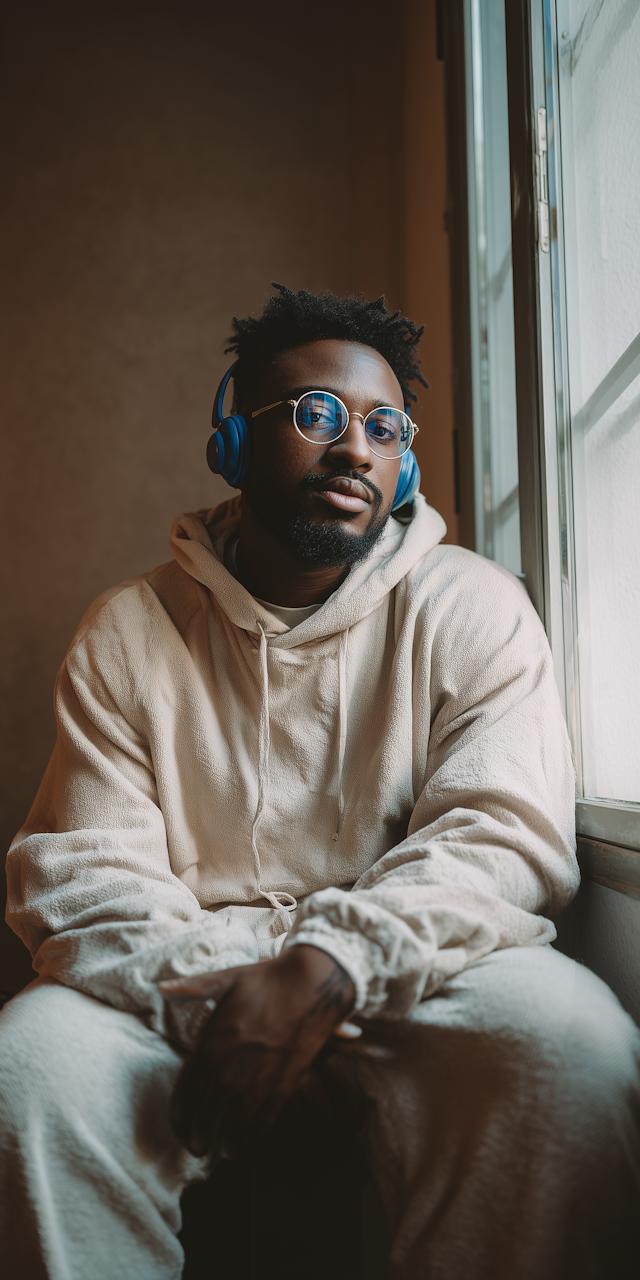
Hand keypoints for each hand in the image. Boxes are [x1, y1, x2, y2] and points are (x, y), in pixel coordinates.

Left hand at [159, 945, 355, 1158]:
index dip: (178, 1119)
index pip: (183, 1096)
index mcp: (209, 1047)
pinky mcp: (281, 1089)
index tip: (178, 1128)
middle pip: (203, 1118)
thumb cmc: (266, 982)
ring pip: (230, 1127)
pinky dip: (247, 1141)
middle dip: (196, 1137)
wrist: (311, 987)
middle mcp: (229, 1070)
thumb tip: (161, 987)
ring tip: (216, 1148)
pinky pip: (260, 1125)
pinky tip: (240, 1146)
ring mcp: (256, 1083)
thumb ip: (192, 989)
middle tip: (195, 1145)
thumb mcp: (225, 980)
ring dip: (220, 1143)